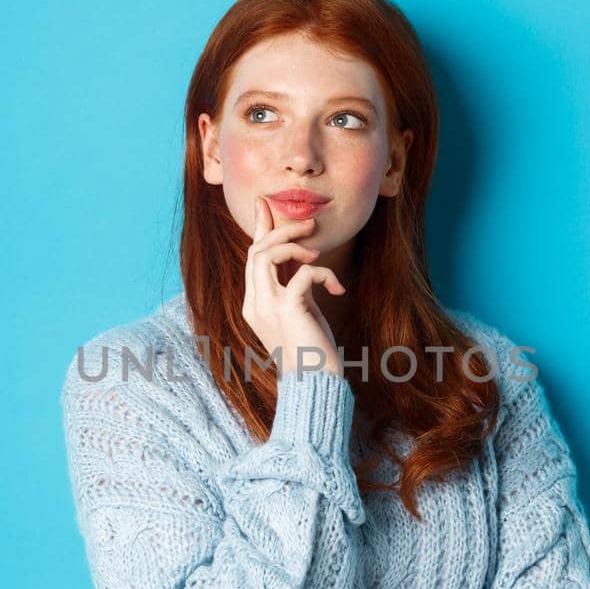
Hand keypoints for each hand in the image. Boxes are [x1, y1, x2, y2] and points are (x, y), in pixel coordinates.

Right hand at [244, 196, 346, 376]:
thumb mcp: (301, 311)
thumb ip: (295, 287)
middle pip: (256, 251)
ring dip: (294, 245)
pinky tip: (337, 287)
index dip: (258, 228)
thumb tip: (303, 264)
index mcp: (254, 304)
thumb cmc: (312, 351)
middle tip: (310, 225)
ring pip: (266, 255)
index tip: (264, 204)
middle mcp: (255, 304)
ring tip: (317, 253)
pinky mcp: (288, 311)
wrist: (315, 384)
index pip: (252, 258)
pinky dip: (322, 272)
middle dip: (281, 230)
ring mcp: (267, 307)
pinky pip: (302, 273)